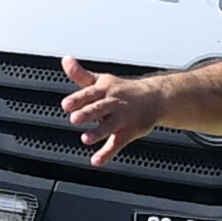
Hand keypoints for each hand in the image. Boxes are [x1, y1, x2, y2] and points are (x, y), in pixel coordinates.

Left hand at [62, 55, 179, 160]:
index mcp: (104, 90)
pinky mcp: (129, 132)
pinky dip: (107, 153)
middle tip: (74, 119)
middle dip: (87, 113)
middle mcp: (113, 103)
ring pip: (109, 126)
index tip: (66, 105)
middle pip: (99, 108)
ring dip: (98, 132)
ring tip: (85, 139)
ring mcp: (122, 118)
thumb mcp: (101, 81)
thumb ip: (81, 74)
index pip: (89, 94)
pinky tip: (96, 161)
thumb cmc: (122, 91)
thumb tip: (65, 59)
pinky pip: (117, 143)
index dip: (77, 99)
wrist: (155, 98)